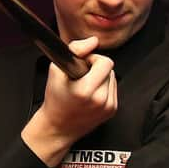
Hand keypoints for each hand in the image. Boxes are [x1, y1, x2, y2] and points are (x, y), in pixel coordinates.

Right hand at [21, 36, 117, 166]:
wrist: (58, 127)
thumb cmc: (55, 99)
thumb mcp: (56, 70)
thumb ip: (76, 49)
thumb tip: (93, 41)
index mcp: (86, 90)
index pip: (105, 62)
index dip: (93, 59)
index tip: (83, 65)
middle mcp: (100, 100)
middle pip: (109, 69)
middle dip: (97, 68)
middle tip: (82, 76)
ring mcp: (108, 107)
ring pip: (112, 78)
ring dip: (101, 78)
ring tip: (85, 86)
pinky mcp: (112, 111)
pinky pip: (113, 89)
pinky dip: (104, 88)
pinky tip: (91, 94)